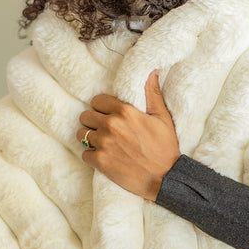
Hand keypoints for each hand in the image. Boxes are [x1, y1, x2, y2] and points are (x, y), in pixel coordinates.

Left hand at [77, 70, 179, 200]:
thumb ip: (153, 93)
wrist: (166, 178)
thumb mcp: (163, 118)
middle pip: (86, 116)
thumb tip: (152, 71)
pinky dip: (92, 156)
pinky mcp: (100, 162)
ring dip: (90, 139)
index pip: (97, 101)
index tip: (108, 115)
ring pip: (82, 134)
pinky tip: (104, 158)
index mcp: (125, 111)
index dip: (102, 108)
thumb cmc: (166, 148)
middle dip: (93, 122)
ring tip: (103, 144)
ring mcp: (104, 144)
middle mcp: (111, 125)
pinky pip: (84, 154)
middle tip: (105, 130)